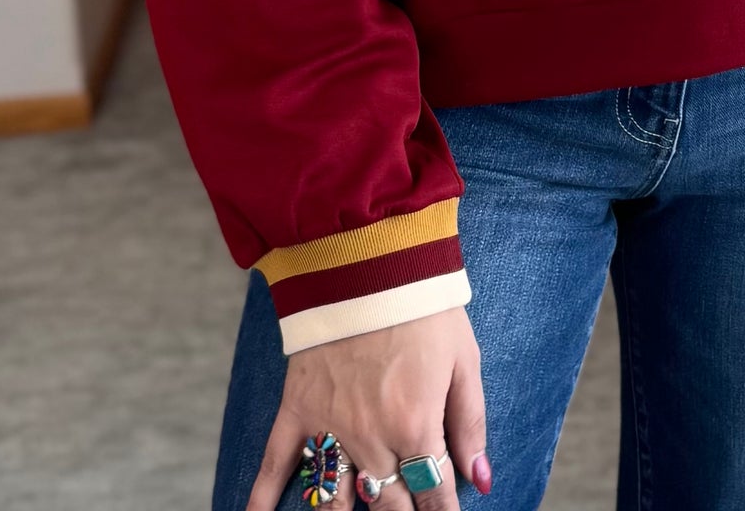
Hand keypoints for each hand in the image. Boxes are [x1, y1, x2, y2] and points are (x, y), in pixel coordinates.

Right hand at [244, 305, 488, 508]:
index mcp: (416, 427)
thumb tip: (481, 481)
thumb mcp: (464, 360)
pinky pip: (277, 464)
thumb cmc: (423, 306)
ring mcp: (331, 427)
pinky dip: (263, 498)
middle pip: (388, 504)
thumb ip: (470, 425)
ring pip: (337, 500)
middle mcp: (371, 438)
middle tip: (410, 509)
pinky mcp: (299, 408)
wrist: (368, 259)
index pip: (433, 494)